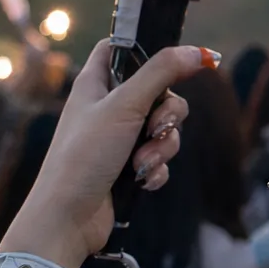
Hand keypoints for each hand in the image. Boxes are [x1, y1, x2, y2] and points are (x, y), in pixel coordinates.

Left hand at [0, 39, 216, 267]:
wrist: (68, 219)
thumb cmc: (84, 156)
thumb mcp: (124, 106)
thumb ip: (162, 73)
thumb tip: (200, 51)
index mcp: (95, 84)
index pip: (120, 49)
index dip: (145, 48)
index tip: (173, 59)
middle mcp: (107, 107)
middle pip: (158, 91)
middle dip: (168, 114)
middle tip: (156, 127)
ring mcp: (119, 138)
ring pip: (164, 127)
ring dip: (162, 146)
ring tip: (141, 163)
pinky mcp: (129, 166)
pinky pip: (160, 157)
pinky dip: (156, 168)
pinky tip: (141, 180)